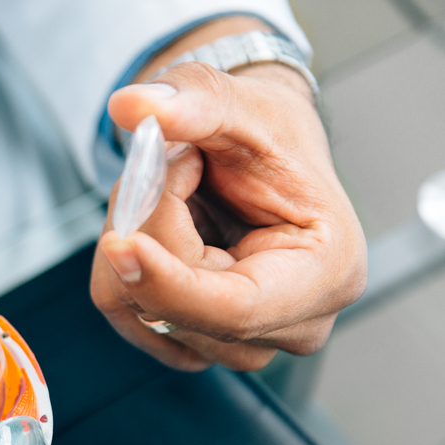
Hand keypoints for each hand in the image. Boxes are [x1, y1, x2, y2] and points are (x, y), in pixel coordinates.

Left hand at [91, 60, 367, 371]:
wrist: (262, 156)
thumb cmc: (270, 137)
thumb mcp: (241, 103)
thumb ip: (194, 99)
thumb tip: (131, 105)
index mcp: (325, 275)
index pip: (234, 311)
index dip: (167, 282)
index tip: (119, 242)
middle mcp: (290, 325)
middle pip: (174, 302)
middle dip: (149, 224)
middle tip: (169, 158)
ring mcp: (240, 345)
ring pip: (136, 304)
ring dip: (133, 236)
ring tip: (176, 189)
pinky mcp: (191, 341)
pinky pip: (122, 306)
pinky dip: (122, 262)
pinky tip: (161, 229)